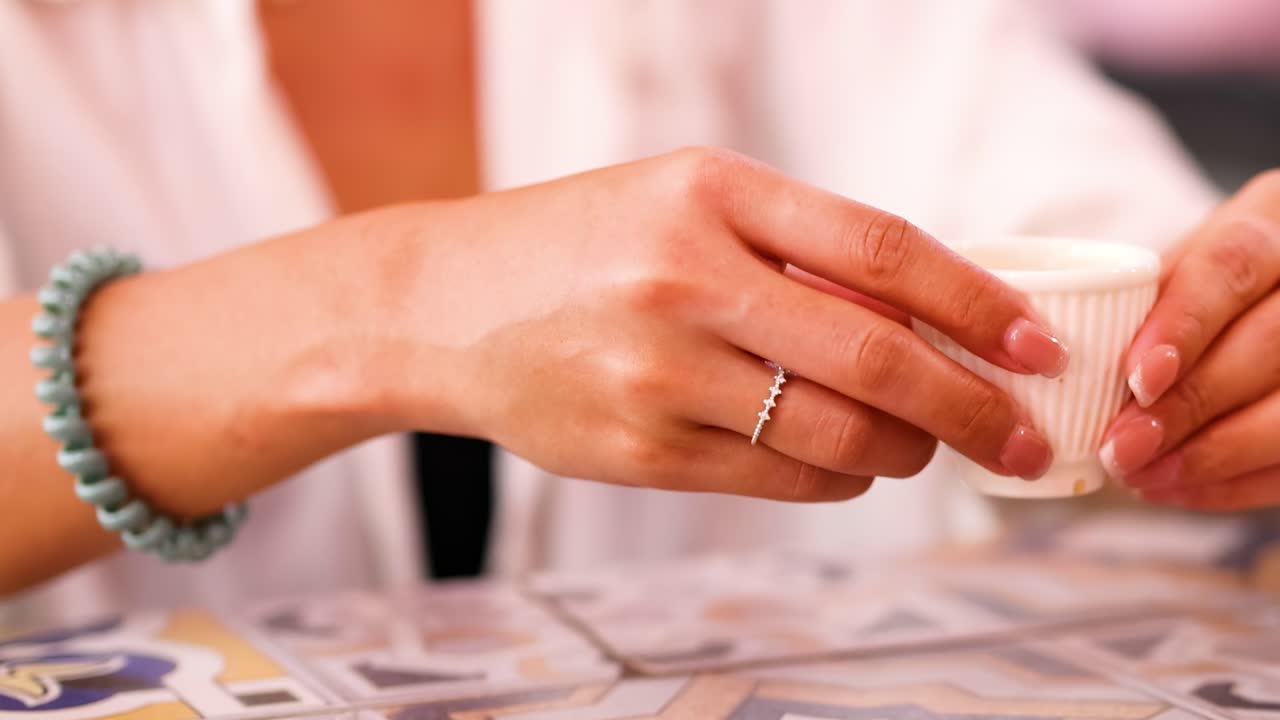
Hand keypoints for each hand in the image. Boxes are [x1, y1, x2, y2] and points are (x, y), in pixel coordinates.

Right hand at [377, 148, 1063, 499]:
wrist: (446, 307)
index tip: (1036, 346)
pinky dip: (839, 477)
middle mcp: (685, 281)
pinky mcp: (639, 451)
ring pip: (837, 435)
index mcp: (710, 195)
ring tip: (923, 444)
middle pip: (877, 358)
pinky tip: (850, 462)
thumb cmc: (582, 244)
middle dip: (973, 409)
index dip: (977, 303)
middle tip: (1021, 437)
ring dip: (907, 450)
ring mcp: (658, 375)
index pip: (882, 249)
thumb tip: (932, 315)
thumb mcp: (684, 200)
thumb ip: (798, 246)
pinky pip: (779, 479)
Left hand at [1100, 170, 1279, 509]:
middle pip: (1266, 342)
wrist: (1274, 299)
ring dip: (1212, 454)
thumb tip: (1069, 364)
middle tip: (1121, 449)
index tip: (1135, 379)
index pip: (1231, 264)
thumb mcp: (1183, 266)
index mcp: (1272, 218)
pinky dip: (1236, 482)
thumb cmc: (1211, 283)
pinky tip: (1177, 489)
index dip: (1184, 326)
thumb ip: (1145, 303)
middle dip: (1187, 406)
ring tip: (1142, 477)